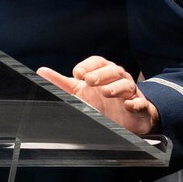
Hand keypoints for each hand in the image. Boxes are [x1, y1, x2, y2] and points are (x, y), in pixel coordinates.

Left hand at [40, 57, 160, 137]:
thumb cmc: (101, 101)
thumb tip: (41, 71)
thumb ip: (61, 82)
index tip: (77, 74)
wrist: (125, 119)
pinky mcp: (140, 107)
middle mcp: (118, 79)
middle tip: (88, 81)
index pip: (98, 62)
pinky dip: (136, 104)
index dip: (89, 66)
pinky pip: (141, 104)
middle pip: (113, 70)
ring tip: (105, 92)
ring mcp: (130, 93)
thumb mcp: (79, 90)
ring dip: (116, 87)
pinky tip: (129, 105)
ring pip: (126, 85)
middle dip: (101, 74)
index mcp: (104, 73)